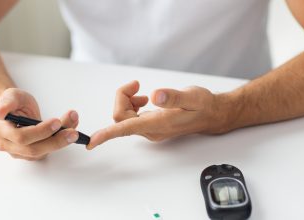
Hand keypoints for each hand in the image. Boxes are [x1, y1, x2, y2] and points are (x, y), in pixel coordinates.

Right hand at [0, 88, 78, 160]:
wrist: (16, 110)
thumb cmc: (14, 103)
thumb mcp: (12, 95)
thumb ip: (7, 102)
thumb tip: (0, 112)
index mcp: (0, 130)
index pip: (21, 136)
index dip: (40, 131)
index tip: (57, 122)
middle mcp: (7, 144)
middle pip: (33, 149)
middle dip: (55, 140)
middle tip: (73, 132)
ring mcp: (19, 152)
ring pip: (42, 152)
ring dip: (61, 142)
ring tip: (75, 131)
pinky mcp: (31, 154)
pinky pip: (47, 151)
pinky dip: (60, 142)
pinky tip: (70, 131)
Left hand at [87, 81, 229, 148]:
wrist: (211, 114)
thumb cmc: (203, 105)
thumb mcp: (193, 97)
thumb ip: (174, 97)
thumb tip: (156, 96)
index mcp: (157, 124)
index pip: (125, 129)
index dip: (107, 135)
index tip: (91, 142)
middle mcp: (150, 130)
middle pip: (120, 118)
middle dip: (122, 98)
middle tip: (136, 85)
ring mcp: (150, 129)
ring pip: (124, 117)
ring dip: (126, 101)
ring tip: (141, 91)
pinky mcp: (150, 125)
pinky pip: (130, 117)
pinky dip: (131, 104)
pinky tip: (144, 98)